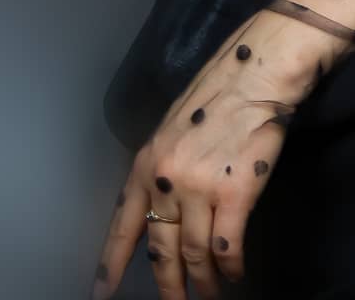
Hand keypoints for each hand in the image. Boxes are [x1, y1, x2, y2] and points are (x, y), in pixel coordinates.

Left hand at [90, 9, 326, 299]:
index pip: (123, 223)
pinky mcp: (233, 195)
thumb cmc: (215, 98)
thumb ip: (163, 170)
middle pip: (161, 250)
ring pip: (194, 256)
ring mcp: (198, 189)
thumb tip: (163, 211)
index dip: (111, 262)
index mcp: (146, 162)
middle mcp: (166, 180)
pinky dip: (231, 267)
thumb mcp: (172, 131)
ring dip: (204, 283)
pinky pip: (226, 248)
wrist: (253, 77)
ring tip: (212, 294)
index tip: (101, 293)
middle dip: (168, 285)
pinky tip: (236, 272)